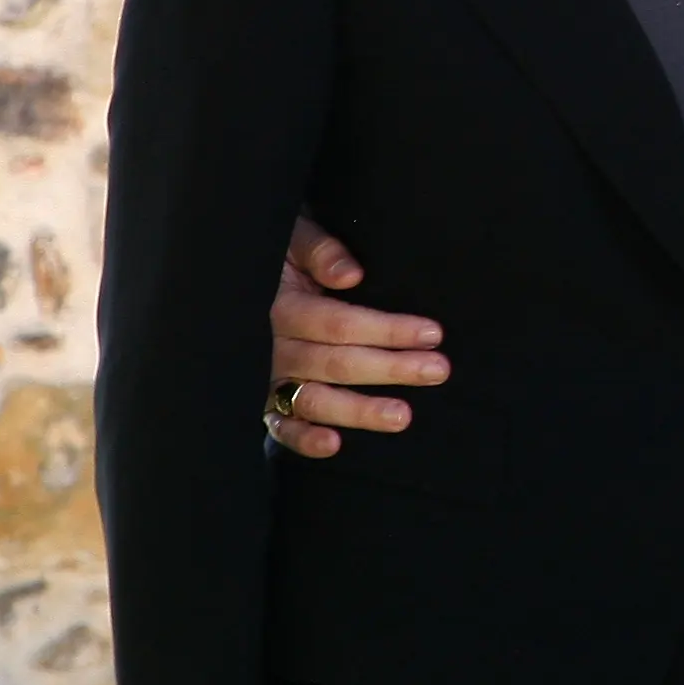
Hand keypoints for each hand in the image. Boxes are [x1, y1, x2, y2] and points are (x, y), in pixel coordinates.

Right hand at [266, 215, 444, 458]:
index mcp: (282, 306)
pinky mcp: (268, 402)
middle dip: (390, 368)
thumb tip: (350, 275)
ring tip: (402, 416)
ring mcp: (270, 378)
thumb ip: (320, 251)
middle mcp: (274, 347)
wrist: (246, 275)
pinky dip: (303, 440)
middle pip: (336, 363)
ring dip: (358, 412)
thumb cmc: (283, 257)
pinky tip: (334, 445)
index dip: (386, 330)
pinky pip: (281, 427)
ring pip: (314, 400)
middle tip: (438, 370)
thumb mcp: (295, 239)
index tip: (432, 333)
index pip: (339, 323)